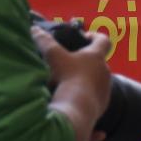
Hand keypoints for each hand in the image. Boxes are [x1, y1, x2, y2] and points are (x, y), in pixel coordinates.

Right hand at [36, 25, 113, 140]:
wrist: (75, 110)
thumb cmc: (67, 78)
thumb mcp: (53, 56)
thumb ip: (44, 41)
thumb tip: (35, 29)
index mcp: (96, 57)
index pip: (103, 41)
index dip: (95, 36)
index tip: (85, 37)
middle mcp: (105, 73)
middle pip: (99, 63)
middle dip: (85, 63)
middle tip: (70, 63)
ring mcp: (104, 92)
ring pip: (97, 82)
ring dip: (85, 82)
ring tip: (68, 84)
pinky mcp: (101, 108)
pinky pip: (94, 100)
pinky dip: (85, 99)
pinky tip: (73, 102)